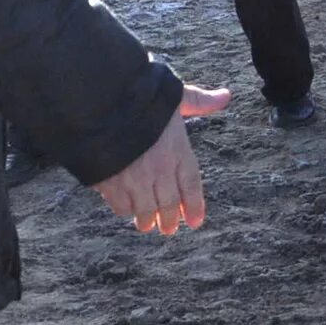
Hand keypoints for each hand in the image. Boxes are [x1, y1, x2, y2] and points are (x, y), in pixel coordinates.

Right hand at [93, 85, 228, 233]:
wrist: (100, 100)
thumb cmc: (140, 96)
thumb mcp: (174, 95)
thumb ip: (198, 101)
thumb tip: (225, 96)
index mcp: (178, 149)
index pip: (192, 184)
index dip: (194, 205)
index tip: (195, 222)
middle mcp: (160, 169)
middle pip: (169, 204)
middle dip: (169, 220)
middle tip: (168, 229)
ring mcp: (135, 179)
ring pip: (146, 210)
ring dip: (147, 220)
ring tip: (147, 225)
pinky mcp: (110, 183)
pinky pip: (121, 206)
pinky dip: (125, 210)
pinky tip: (126, 209)